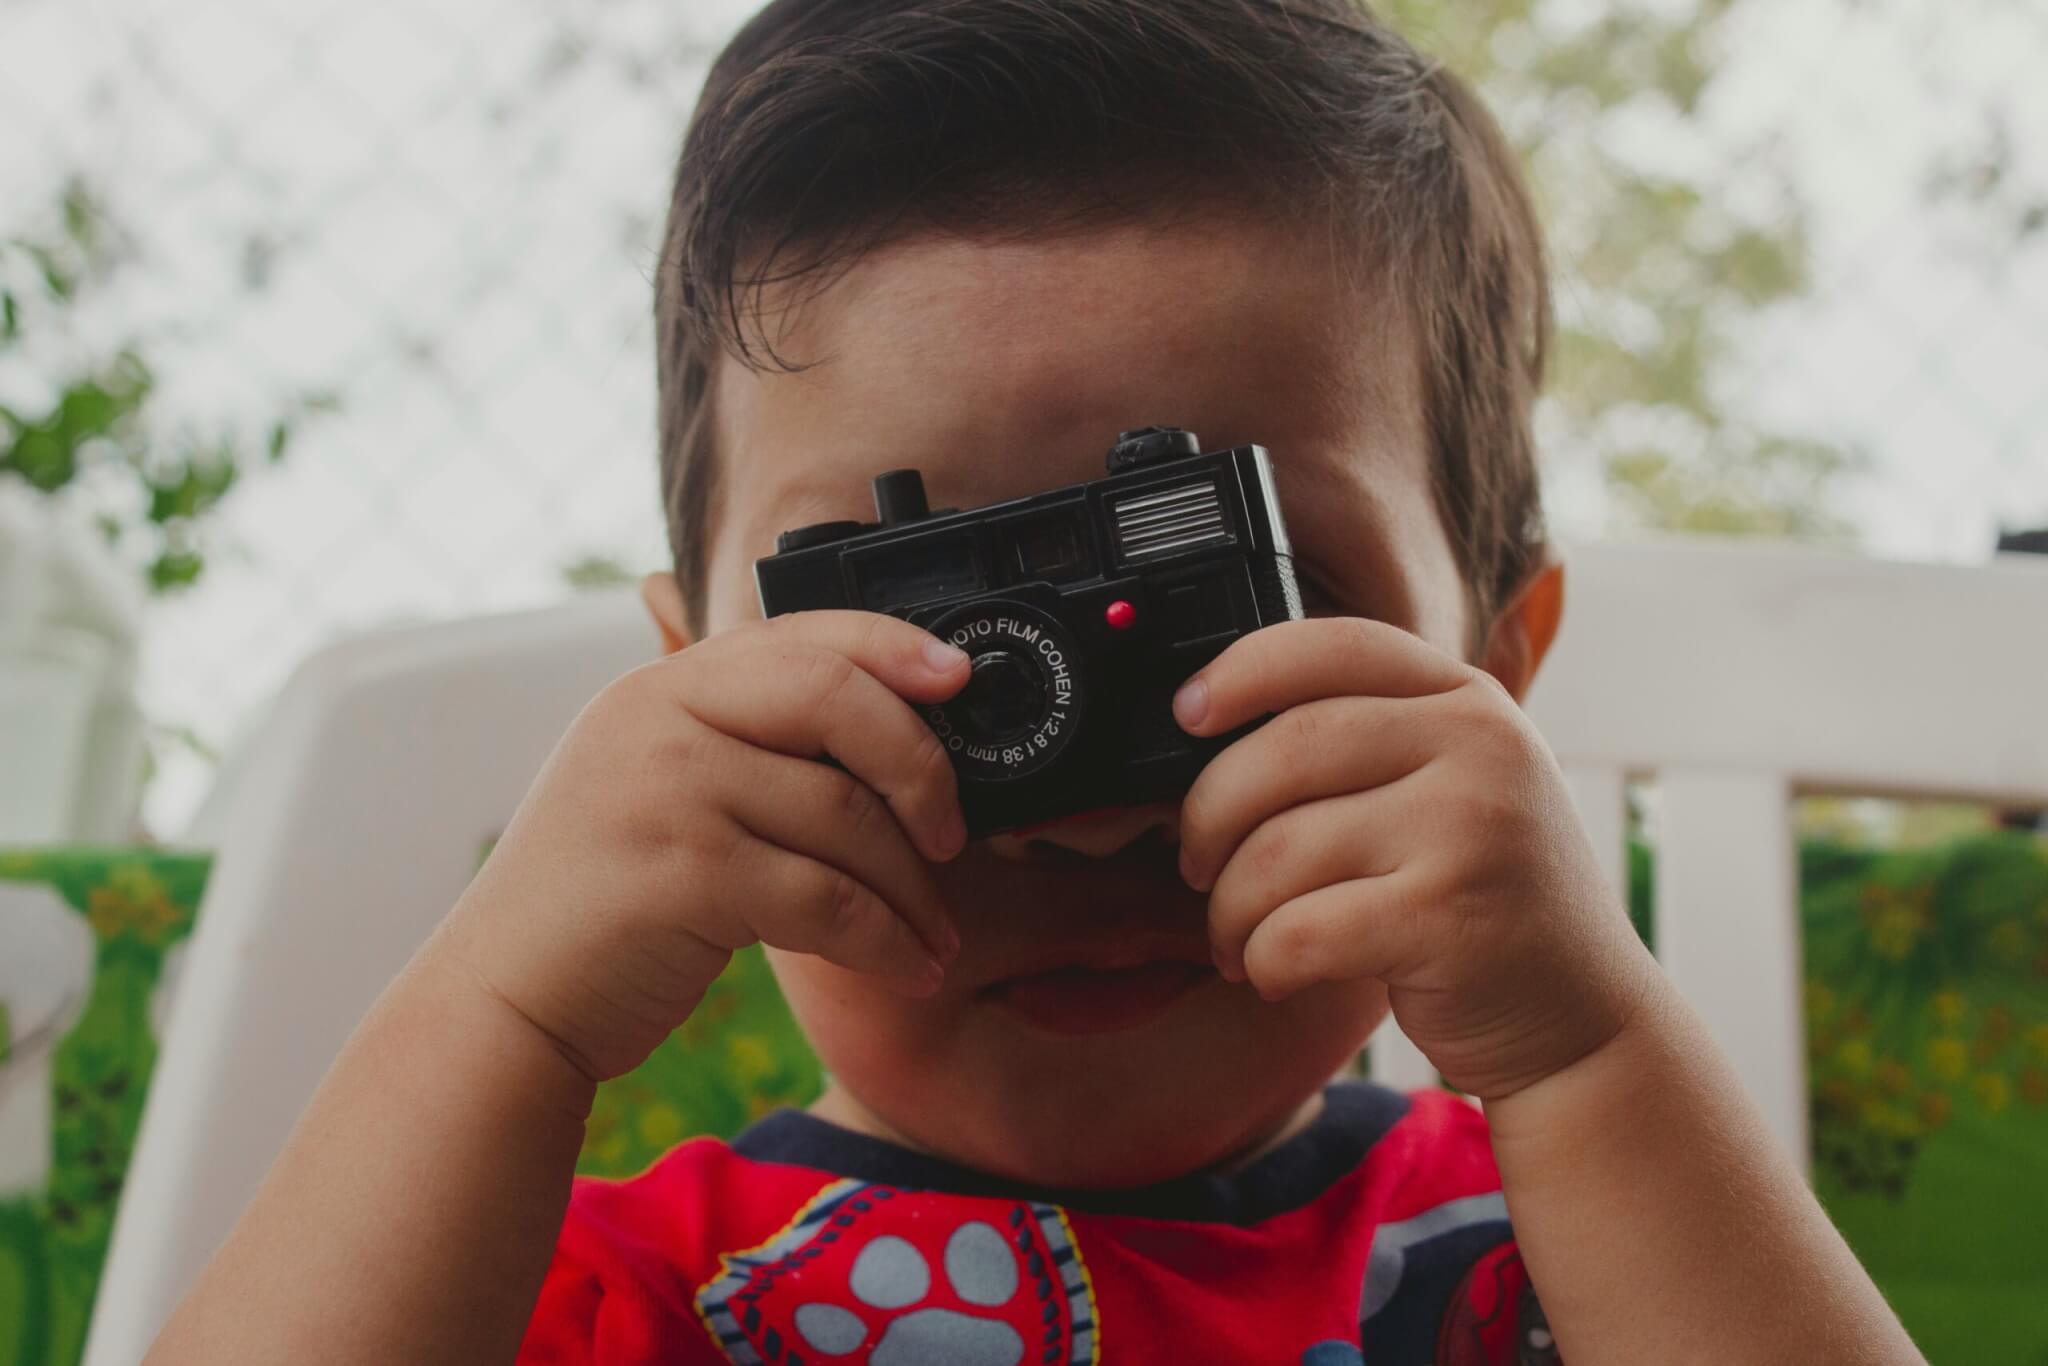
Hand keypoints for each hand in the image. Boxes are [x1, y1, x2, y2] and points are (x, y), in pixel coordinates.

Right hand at [439, 611, 971, 1082]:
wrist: (504, 1000)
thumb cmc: (602, 903)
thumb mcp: (654, 788)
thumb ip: (738, 743)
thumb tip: (886, 727)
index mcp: (661, 688)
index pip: (800, 635)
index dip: (892, 647)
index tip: (957, 675)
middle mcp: (659, 719)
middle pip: (835, 699)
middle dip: (921, 766)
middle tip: (951, 833)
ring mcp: (667, 790)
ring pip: (845, 814)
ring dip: (911, 887)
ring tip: (935, 933)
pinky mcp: (684, 874)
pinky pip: (827, 898)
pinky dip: (885, 939)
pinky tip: (910, 967)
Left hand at [1173, 617, 1656, 1099]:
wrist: (1585, 1022)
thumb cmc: (1484, 902)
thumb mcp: (1453, 788)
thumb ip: (1368, 742)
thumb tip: (1207, 731)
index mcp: (1468, 699)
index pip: (1333, 646)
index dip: (1241, 671)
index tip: (1186, 714)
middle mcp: (1482, 746)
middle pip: (1286, 748)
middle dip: (1210, 815)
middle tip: (1196, 865)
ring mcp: (1472, 828)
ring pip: (1279, 849)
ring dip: (1230, 907)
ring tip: (1235, 938)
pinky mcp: (1451, 918)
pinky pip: (1298, 930)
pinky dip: (1263, 959)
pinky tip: (1274, 972)